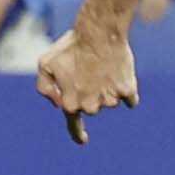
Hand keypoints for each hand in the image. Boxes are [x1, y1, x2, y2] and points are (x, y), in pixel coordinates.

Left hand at [36, 23, 136, 144]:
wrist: (100, 34)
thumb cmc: (70, 48)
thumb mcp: (45, 64)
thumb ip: (45, 88)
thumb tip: (59, 104)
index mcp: (70, 103)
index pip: (74, 125)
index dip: (78, 134)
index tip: (83, 140)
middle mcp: (91, 106)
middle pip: (93, 107)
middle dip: (90, 93)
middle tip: (88, 72)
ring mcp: (111, 99)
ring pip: (111, 101)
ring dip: (107, 89)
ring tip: (102, 68)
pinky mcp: (128, 90)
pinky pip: (129, 98)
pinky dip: (126, 90)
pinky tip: (120, 74)